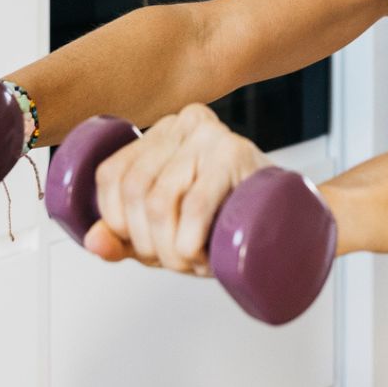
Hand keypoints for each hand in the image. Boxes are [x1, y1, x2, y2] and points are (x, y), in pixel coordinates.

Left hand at [84, 103, 272, 276]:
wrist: (292, 217)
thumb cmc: (230, 217)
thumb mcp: (168, 225)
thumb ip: (124, 234)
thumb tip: (95, 241)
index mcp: (160, 133)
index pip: (111, 174)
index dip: (114, 220)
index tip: (141, 246)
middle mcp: (182, 124)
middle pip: (134, 191)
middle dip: (146, 243)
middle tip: (175, 261)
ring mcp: (211, 136)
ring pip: (160, 200)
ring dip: (169, 249)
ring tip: (191, 262)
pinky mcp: (236, 154)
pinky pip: (195, 203)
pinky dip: (188, 240)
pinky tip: (199, 257)